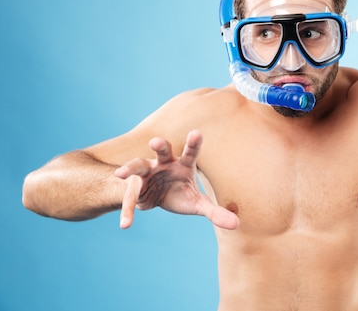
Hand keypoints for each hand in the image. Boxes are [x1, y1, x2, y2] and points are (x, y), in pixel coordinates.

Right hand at [114, 130, 239, 229]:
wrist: (151, 198)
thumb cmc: (178, 194)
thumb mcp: (196, 204)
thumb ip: (214, 212)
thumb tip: (236, 224)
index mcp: (183, 165)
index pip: (190, 152)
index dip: (193, 143)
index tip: (196, 133)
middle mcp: (164, 164)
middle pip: (162, 151)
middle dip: (159, 146)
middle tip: (155, 142)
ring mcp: (147, 173)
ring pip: (137, 166)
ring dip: (129, 167)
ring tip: (120, 173)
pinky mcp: (134, 187)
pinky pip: (129, 198)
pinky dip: (128, 211)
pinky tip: (125, 225)